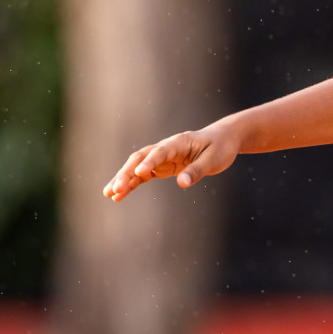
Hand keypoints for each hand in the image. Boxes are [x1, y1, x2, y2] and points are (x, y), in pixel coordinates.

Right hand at [102, 121, 240, 200]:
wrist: (223, 139)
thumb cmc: (221, 147)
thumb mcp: (214, 159)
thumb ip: (197, 171)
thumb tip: (183, 184)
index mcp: (179, 142)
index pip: (160, 152)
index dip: (149, 162)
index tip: (139, 174)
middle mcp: (166, 148)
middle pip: (141, 158)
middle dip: (127, 173)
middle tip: (115, 189)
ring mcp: (162, 157)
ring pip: (137, 166)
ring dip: (123, 179)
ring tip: (109, 194)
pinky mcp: (162, 166)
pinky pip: (143, 175)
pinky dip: (132, 183)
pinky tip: (119, 195)